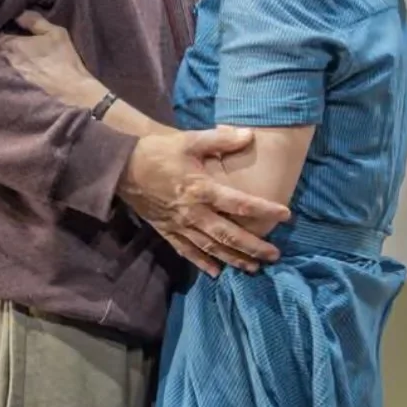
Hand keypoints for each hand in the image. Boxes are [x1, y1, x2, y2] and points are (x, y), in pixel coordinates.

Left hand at [0, 11, 97, 105]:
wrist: (71, 92)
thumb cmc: (64, 61)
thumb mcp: (56, 33)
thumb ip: (35, 21)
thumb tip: (19, 14)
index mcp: (13, 45)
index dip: (3, 34)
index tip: (10, 34)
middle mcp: (5, 61)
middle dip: (0, 49)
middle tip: (12, 49)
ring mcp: (6, 78)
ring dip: (3, 63)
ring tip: (15, 63)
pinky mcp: (10, 93)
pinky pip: (3, 80)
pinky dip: (6, 77)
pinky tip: (16, 77)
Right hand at [119, 127, 290, 276]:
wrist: (122, 168)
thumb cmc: (157, 151)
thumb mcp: (189, 140)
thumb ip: (220, 139)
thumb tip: (250, 134)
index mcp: (201, 189)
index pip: (239, 203)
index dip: (264, 210)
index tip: (285, 215)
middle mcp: (193, 212)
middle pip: (229, 234)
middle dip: (253, 247)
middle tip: (275, 256)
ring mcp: (179, 225)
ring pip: (211, 248)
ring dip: (233, 259)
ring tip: (254, 268)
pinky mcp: (167, 231)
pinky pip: (187, 251)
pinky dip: (202, 262)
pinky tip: (216, 272)